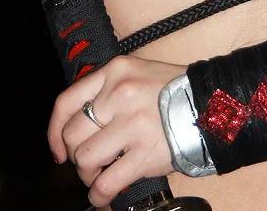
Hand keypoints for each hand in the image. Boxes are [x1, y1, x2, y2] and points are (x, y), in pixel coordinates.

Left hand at [48, 54, 185, 206]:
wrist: (212, 104)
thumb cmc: (175, 90)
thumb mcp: (138, 72)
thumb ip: (109, 90)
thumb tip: (80, 123)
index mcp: (115, 71)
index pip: (67, 101)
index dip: (54, 131)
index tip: (58, 149)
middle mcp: (120, 94)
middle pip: (73, 134)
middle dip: (76, 155)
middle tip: (90, 162)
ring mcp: (132, 124)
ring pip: (85, 159)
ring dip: (89, 175)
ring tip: (101, 175)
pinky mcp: (144, 153)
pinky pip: (106, 183)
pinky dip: (99, 195)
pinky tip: (105, 195)